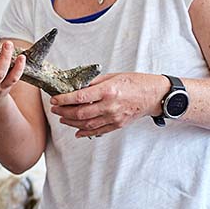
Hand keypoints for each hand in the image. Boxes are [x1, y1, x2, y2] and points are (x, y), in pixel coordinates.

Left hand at [49, 72, 166, 137]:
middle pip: (80, 113)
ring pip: (86, 124)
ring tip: (62, 118)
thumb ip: (94, 83)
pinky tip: (76, 131)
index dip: (64, 99)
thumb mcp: (113, 76)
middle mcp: (110, 106)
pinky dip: (85, 132)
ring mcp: (114, 117)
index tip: (54, 99)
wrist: (154, 95)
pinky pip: (98, 131)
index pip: (80, 97)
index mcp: (108, 91)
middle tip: (55, 108)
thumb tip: (77, 86)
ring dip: (71, 122)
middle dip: (64, 111)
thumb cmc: (136, 83)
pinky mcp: (117, 125)